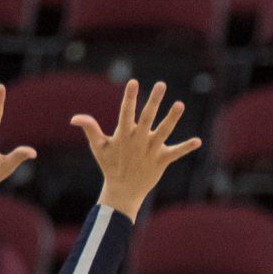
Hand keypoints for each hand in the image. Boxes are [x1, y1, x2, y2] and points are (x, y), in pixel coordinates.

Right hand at [77, 78, 202, 220]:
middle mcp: (138, 140)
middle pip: (147, 117)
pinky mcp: (162, 160)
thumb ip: (89, 128)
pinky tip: (198, 141)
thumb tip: (74, 118)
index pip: (126, 112)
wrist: (122, 191)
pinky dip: (186, 148)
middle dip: (154, 101)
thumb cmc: (110, 166)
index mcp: (123, 134)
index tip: (134, 82)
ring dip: (172, 118)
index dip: (129, 97)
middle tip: (161, 84)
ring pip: (163, 131)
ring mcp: (151, 150)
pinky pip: (176, 153)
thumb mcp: (98, 147)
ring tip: (180, 104)